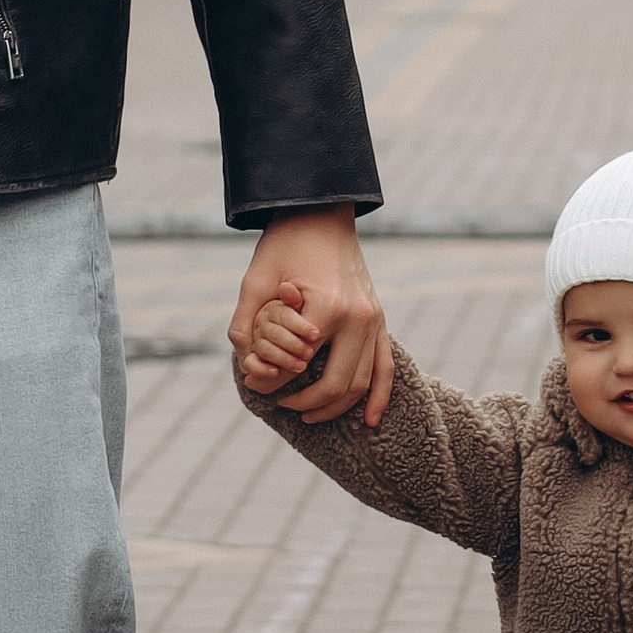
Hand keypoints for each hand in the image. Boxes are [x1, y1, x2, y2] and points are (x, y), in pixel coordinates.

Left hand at [229, 207, 392, 425]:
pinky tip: (369, 419)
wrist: (321, 213)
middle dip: (308, 404)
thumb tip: (247, 367)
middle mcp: (358, 317)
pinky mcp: (380, 318)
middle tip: (282, 406)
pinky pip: (386, 366)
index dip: (274, 382)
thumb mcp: (256, 279)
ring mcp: (374, 319)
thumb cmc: (284, 243)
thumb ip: (246, 323)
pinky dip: (379, 396)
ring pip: (363, 382)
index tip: (254, 386)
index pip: (300, 365)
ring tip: (310, 415)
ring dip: (338, 407)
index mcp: (327, 307)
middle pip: (338, 384)